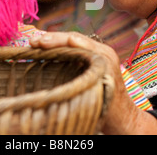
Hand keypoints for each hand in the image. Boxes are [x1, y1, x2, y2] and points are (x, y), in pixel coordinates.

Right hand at [29, 31, 156, 134]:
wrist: (123, 118)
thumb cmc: (109, 110)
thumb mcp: (92, 95)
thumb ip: (78, 80)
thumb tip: (64, 54)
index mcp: (103, 57)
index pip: (76, 41)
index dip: (56, 41)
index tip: (40, 43)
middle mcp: (102, 51)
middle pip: (73, 38)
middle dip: (51, 38)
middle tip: (33, 41)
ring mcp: (100, 53)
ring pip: (73, 41)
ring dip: (54, 41)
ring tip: (35, 42)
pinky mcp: (95, 58)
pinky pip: (76, 48)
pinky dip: (60, 46)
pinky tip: (47, 48)